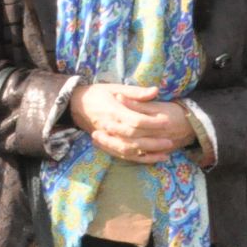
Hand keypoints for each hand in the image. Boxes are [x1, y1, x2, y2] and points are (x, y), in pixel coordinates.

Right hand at [69, 83, 193, 163]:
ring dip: (148, 152)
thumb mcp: (114, 87)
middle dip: (153, 141)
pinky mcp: (108, 144)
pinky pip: (124, 155)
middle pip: (133, 138)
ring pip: (129, 149)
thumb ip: (135, 92)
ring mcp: (108, 137)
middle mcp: (110, 126)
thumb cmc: (97, 94)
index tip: (167, 121)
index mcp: (113, 111)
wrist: (76, 105)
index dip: (152, 122)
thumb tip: (156, 91)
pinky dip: (139, 158)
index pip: (135, 120)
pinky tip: (154, 158)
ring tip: (166, 152)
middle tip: (170, 140)